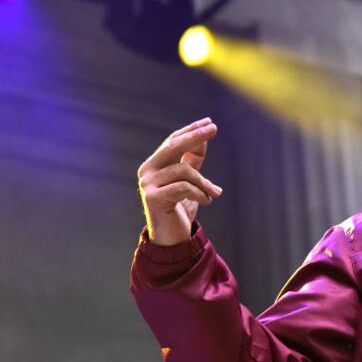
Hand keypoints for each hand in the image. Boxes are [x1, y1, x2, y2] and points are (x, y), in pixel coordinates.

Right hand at [137, 117, 221, 245]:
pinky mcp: (152, 197)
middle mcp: (147, 171)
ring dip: (204, 182)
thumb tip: (203, 138)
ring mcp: (147, 184)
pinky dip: (199, 193)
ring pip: (184, 171)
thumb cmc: (180, 209)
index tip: (209, 123)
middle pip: (173, 146)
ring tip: (214, 193)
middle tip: (213, 128)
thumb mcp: (189, 182)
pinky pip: (183, 187)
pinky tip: (207, 201)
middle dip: (195, 136)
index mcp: (154, 164)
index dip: (191, 131)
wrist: (171, 238)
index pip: (172, 141)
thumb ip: (193, 162)